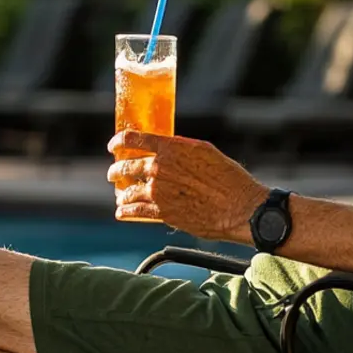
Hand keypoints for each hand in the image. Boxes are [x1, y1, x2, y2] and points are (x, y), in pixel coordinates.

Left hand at [106, 131, 267, 243]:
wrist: (238, 206)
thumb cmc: (228, 177)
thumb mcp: (204, 151)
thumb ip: (181, 149)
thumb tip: (168, 150)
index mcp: (170, 148)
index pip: (133, 139)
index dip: (119, 141)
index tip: (114, 145)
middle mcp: (160, 168)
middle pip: (126, 166)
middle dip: (116, 170)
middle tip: (113, 173)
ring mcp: (158, 191)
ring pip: (128, 191)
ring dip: (121, 192)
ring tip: (120, 195)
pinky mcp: (162, 212)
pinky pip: (135, 211)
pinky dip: (126, 211)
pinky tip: (122, 211)